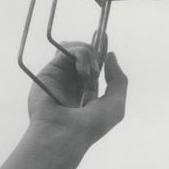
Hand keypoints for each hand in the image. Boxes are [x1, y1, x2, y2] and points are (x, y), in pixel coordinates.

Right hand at [0, 41, 127, 168]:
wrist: (63, 133)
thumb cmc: (91, 125)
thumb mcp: (116, 105)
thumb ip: (118, 80)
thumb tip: (111, 55)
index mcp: (89, 93)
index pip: (95, 67)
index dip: (101, 51)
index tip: (103, 35)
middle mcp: (73, 83)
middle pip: (85, 55)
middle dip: (95, 50)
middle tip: (97, 66)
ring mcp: (60, 76)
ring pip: (75, 49)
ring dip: (88, 54)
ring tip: (90, 72)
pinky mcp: (49, 70)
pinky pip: (65, 50)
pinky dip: (79, 54)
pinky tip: (83, 70)